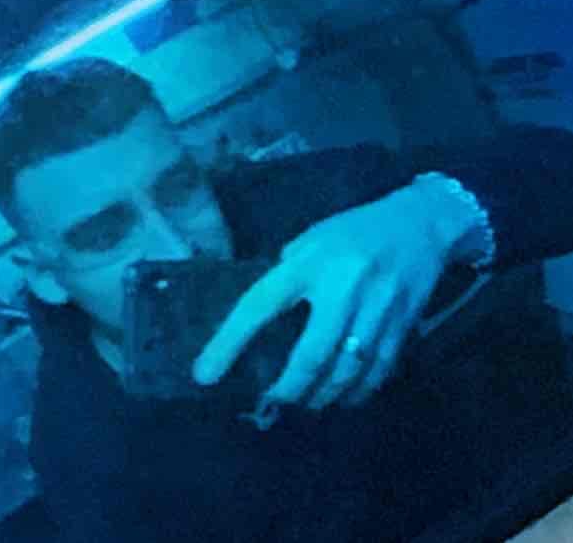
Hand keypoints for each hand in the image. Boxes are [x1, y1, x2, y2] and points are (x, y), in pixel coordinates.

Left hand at [193, 181, 474, 409]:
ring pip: (346, 370)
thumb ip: (287, 272)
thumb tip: (262, 314)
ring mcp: (377, 309)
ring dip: (322, 396)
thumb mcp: (311, 237)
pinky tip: (345, 397)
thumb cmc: (355, 229)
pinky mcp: (403, 324)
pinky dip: (359, 391)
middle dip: (288, 389)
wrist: (422, 224)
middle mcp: (343, 287)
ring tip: (306, 403)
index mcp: (309, 262)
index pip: (259, 306)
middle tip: (273, 401)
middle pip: (310, 354)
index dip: (229, 343)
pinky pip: (378, 370)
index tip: (205, 375)